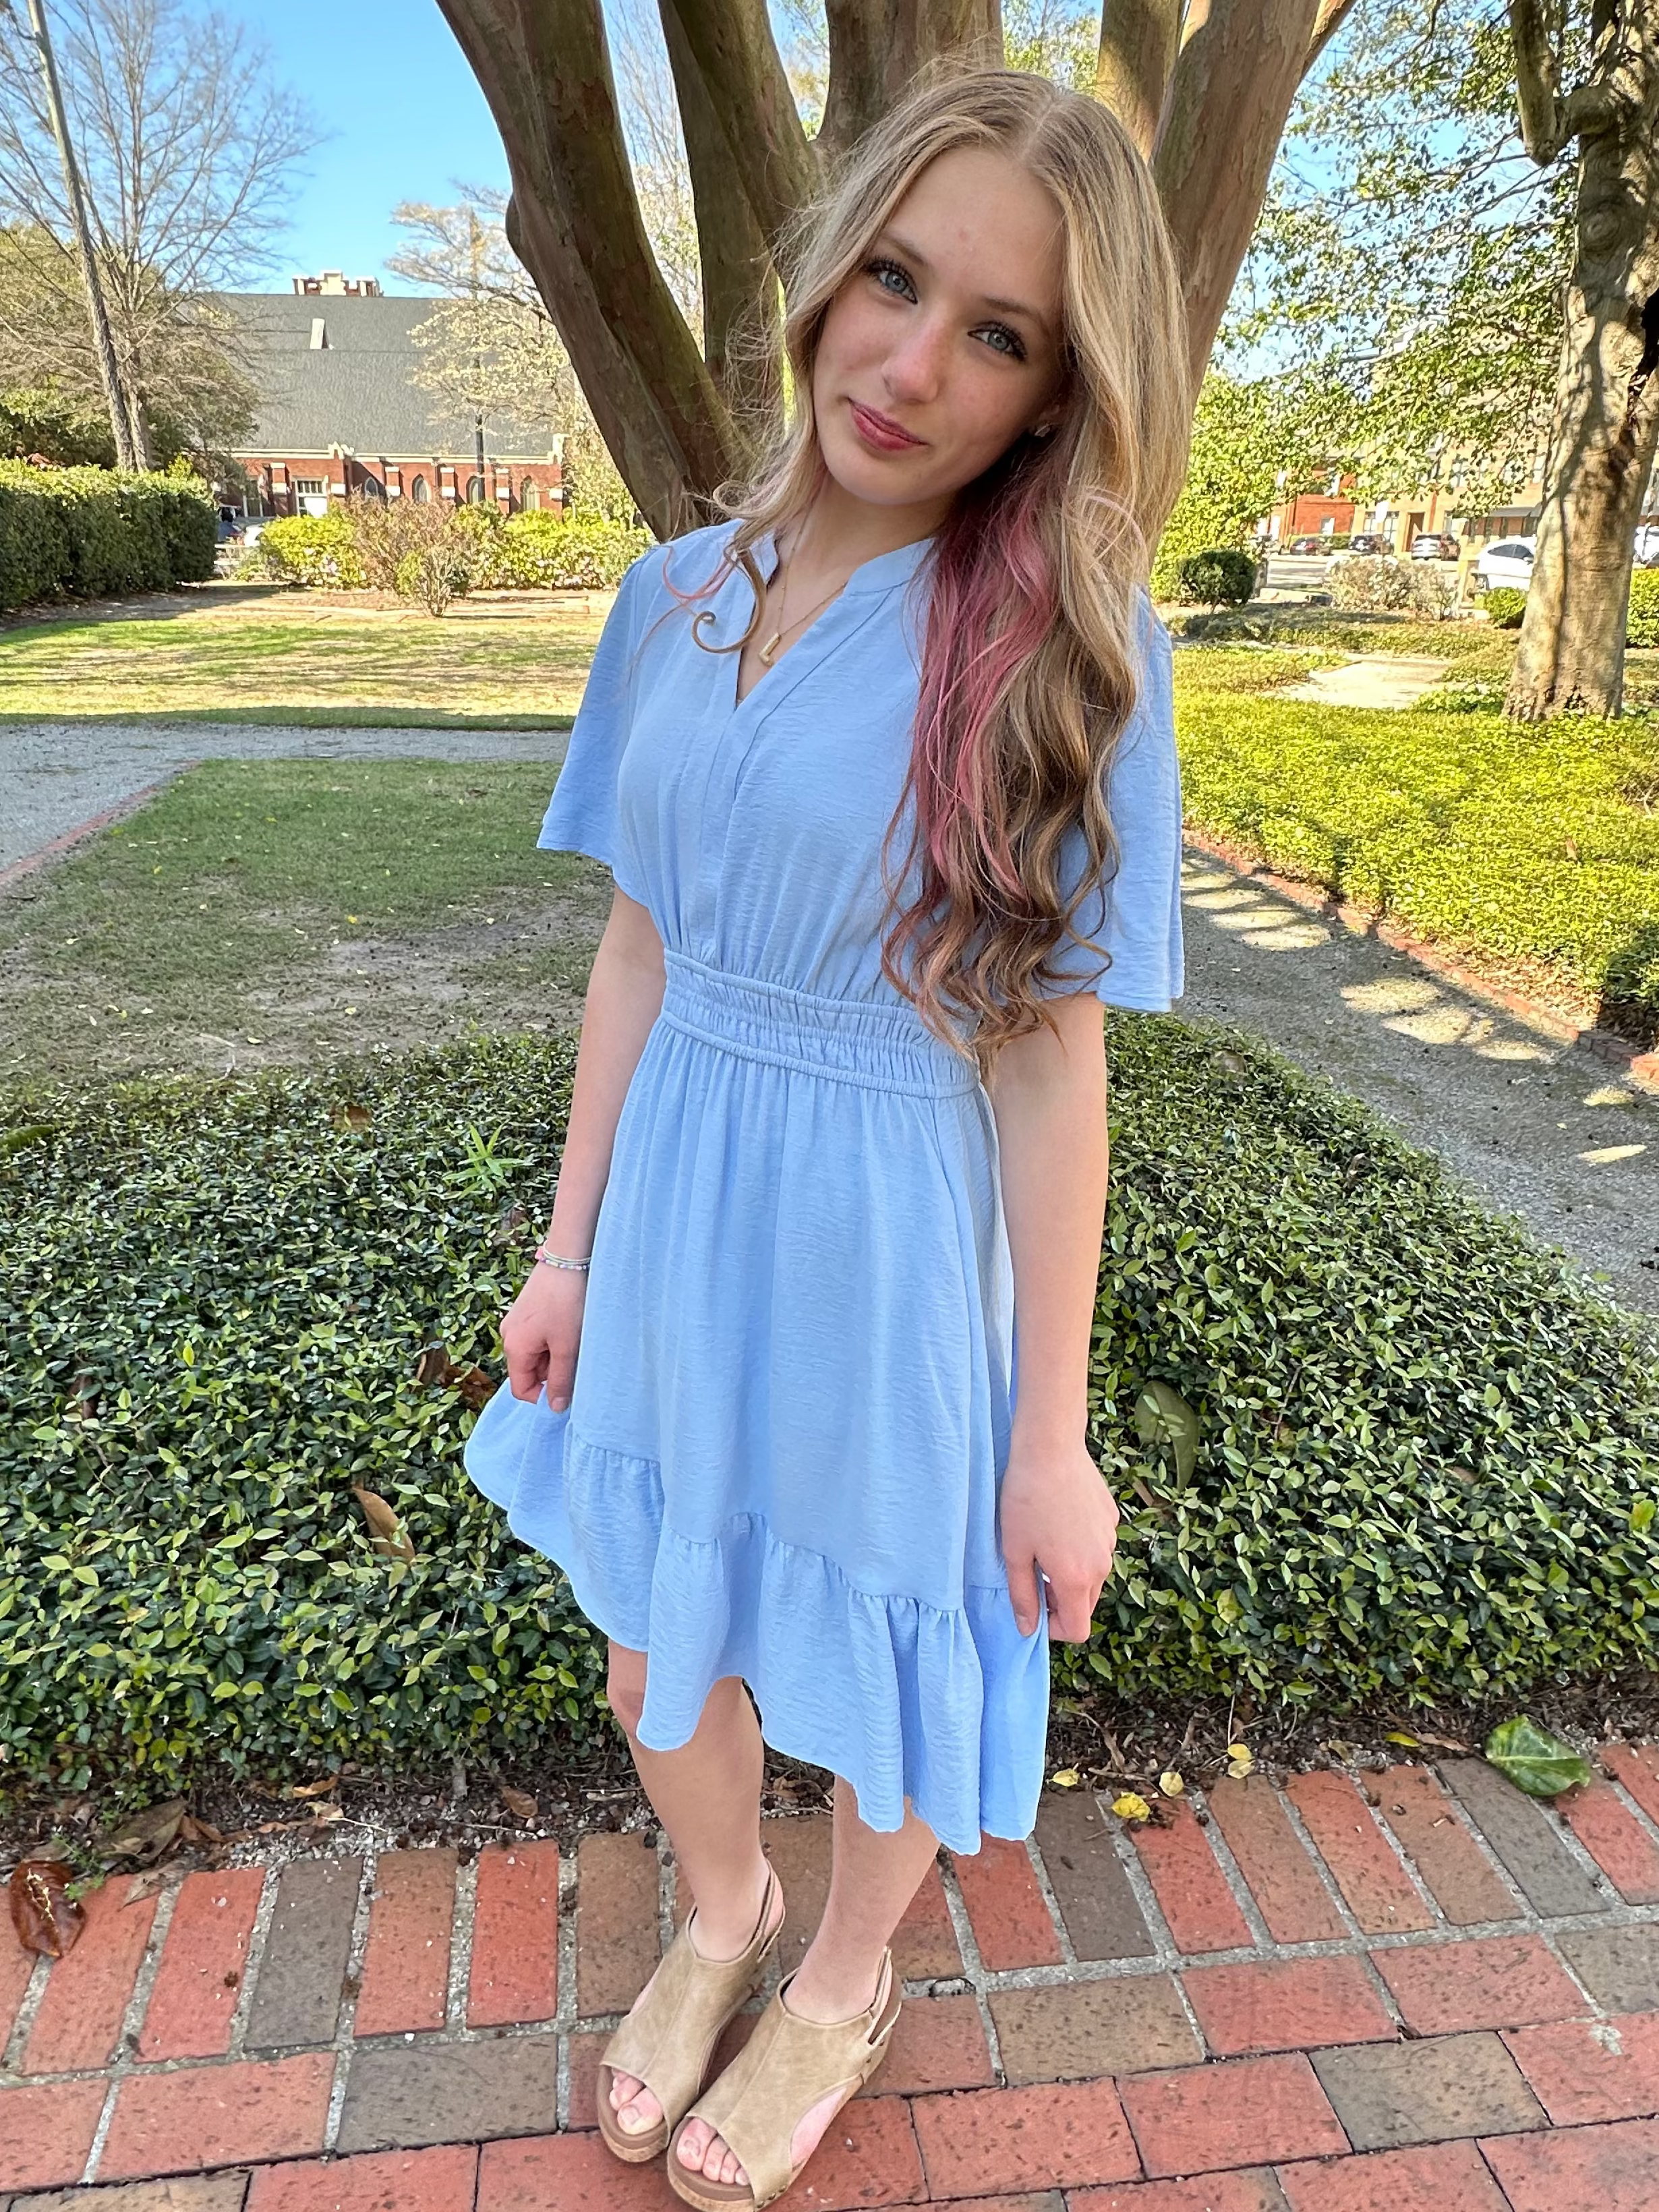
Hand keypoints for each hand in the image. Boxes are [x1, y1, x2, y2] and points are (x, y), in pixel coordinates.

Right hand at [501, 1265, 587, 1407]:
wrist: (567, 1259)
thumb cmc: (567, 1303)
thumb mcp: (567, 1346)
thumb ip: (561, 1379)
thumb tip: (555, 1408)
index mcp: (514, 1348)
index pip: (522, 1389)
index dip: (544, 1396)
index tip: (568, 1389)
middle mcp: (509, 1336)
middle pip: (529, 1371)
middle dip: (552, 1372)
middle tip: (576, 1357)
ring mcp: (516, 1322)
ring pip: (535, 1354)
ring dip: (555, 1354)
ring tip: (574, 1338)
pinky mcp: (526, 1311)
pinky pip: (537, 1337)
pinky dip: (553, 1339)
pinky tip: (570, 1326)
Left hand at [997, 1435, 1119, 1640]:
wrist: (1050, 1449)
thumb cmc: (1025, 1499)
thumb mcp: (1014, 1552)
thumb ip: (1022, 1596)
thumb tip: (1027, 1629)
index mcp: (1076, 1578)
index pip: (1078, 1629)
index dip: (1054, 1629)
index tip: (1034, 1609)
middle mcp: (1101, 1564)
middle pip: (1086, 1604)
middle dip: (1061, 1602)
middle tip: (1034, 1575)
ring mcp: (1109, 1540)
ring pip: (1093, 1574)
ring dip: (1071, 1573)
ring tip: (1044, 1543)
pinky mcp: (1111, 1518)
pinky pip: (1098, 1546)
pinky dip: (1080, 1547)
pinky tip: (1059, 1520)